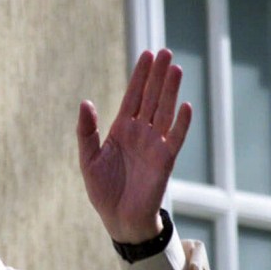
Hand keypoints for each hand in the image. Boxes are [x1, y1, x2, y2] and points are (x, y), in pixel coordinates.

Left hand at [76, 49, 190, 242]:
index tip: (147, 54)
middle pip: (151, 98)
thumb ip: (86, 132)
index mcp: (121, 130)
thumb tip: (86, 103)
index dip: (140, 76)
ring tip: (175, 68)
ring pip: (164, 112)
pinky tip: (185, 106)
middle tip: (165, 51)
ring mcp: (154, 145)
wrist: (119, 219)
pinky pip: (175, 139)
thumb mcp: (88, 159)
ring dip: (170, 91)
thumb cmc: (103, 191)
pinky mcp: (165, 161)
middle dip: (157, 76)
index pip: (133, 97)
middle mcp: (140, 133)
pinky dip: (180, 123)